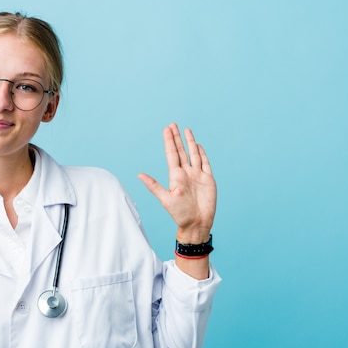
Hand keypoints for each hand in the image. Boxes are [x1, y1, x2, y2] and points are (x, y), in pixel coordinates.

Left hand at [138, 123, 216, 243]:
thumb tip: (139, 175)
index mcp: (175, 176)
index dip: (169, 141)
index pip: (171, 154)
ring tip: (186, 130)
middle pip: (181, 151)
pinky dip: (202, 154)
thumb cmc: (179, 214)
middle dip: (177, 138)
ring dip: (190, 142)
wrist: (196, 223)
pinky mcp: (208, 179)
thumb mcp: (165, 199)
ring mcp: (197, 175)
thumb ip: (154, 185)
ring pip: (194, 154)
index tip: (166, 129)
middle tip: (172, 124)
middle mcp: (186, 173)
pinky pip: (205, 163)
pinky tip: (198, 145)